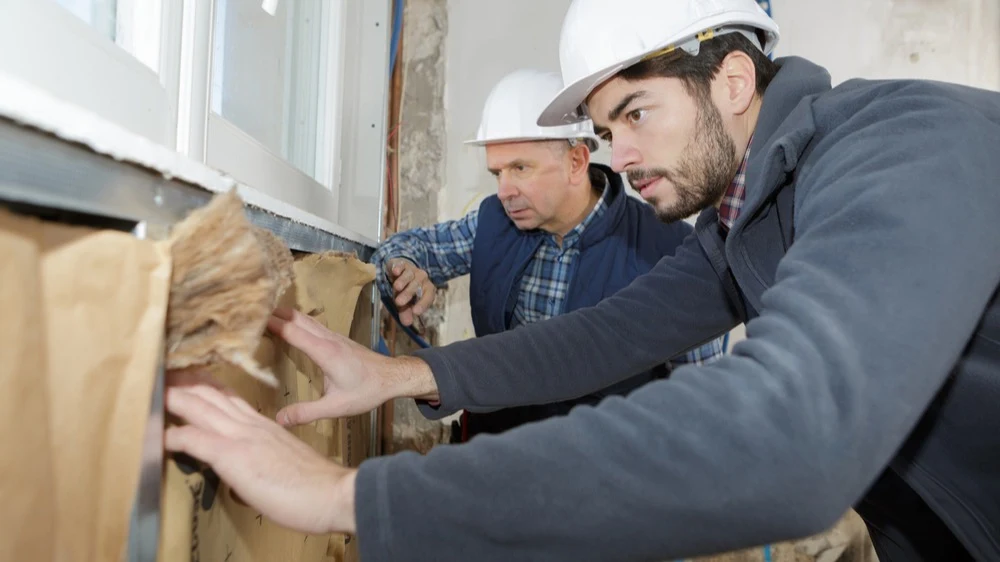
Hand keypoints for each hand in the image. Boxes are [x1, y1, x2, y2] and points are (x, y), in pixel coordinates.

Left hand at [164, 382, 356, 534]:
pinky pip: (195, 439)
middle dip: (182, 381)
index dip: (205, 384)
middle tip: (161, 370)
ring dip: (173, 397)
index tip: (188, 375)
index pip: (228, 396)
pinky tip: (156, 436)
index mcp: (262, 425)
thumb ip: (264, 454)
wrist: (333, 492)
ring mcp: (241, 437)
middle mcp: (250, 425)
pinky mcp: (234, 456)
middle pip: (210, 394)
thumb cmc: (313, 484)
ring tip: (152, 387)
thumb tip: (249, 464)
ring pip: (199, 407)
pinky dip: (172, 435)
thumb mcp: (284, 460)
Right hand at [266, 307, 438, 425]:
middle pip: (296, 318)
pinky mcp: (336, 338)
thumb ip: (307, 413)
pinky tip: (287, 323)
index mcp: (325, 352)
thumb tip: (279, 420)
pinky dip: (295, 319)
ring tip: (261, 312)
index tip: (250, 317)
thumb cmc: (367, 391)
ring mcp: (333, 336)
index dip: (271, 323)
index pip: (292, 331)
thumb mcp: (336, 407)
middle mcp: (327, 338)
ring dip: (283, 313)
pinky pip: (311, 323)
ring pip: (304, 318)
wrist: (392, 377)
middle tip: (249, 309)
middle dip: (272, 312)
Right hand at [386, 258, 435, 325]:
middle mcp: (422, 279)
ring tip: (396, 288)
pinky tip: (395, 272)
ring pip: (409, 275)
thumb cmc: (406, 290)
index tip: (415, 312)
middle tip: (399, 303)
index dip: (423, 304)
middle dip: (408, 294)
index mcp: (426, 289)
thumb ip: (406, 312)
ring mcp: (413, 270)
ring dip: (403, 281)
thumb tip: (407, 323)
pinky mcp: (402, 264)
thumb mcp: (406, 302)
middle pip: (417, 286)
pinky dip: (398, 268)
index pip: (428, 296)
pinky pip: (402, 265)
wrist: (401, 271)